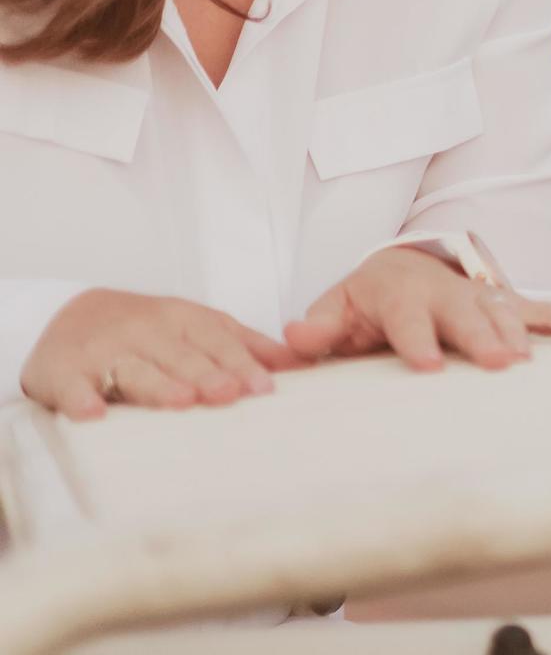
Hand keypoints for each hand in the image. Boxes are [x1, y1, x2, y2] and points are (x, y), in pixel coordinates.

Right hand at [20, 288, 304, 421]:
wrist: (69, 315)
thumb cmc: (149, 330)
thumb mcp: (199, 328)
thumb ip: (248, 345)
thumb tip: (307, 361)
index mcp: (182, 320)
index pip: (217, 341)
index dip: (241, 363)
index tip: (265, 388)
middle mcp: (146, 331)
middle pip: (180, 356)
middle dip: (206, 374)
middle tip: (229, 394)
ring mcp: (104, 350)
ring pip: (134, 369)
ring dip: (158, 385)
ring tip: (181, 401)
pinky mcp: (63, 371)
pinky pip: (72, 387)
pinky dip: (80, 399)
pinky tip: (92, 415)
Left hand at [283, 247, 550, 371]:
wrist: (404, 267)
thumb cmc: (366, 301)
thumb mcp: (334, 308)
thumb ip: (317, 328)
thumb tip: (294, 338)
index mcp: (402, 294)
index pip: (408, 319)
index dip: (417, 342)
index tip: (429, 367)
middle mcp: (448, 292)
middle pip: (467, 315)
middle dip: (484, 338)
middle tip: (500, 362)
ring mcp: (483, 296)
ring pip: (506, 312)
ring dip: (522, 334)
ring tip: (532, 359)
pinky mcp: (508, 304)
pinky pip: (544, 311)